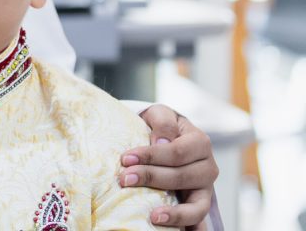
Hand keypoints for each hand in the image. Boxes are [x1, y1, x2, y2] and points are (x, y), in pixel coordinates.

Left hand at [120, 104, 218, 228]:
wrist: (166, 137)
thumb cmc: (160, 126)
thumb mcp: (160, 114)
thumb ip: (163, 122)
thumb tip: (161, 141)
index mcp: (200, 143)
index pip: (176, 152)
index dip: (151, 156)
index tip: (125, 158)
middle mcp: (208, 167)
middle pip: (181, 177)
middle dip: (151, 178)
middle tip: (124, 179)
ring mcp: (206, 189)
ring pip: (196, 205)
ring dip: (174, 213)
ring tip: (153, 216)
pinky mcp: (199, 204)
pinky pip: (200, 221)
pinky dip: (194, 229)